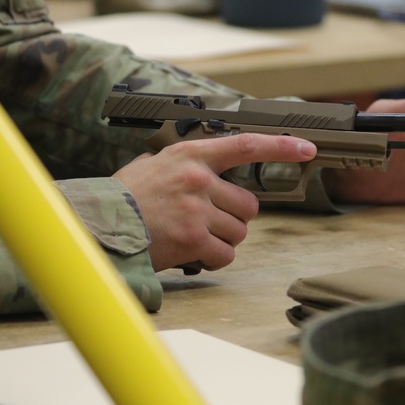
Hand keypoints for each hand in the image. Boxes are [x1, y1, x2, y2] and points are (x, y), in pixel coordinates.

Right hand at [113, 133, 316, 272]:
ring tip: (191, 237)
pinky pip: (225, 254)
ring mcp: (197, 209)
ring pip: (239, 232)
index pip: (246, 145)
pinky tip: (192, 254)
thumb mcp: (154, 165)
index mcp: (191, 155)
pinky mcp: (193, 239)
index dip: (281, 147)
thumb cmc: (124, 198)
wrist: (98, 225)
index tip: (307, 148)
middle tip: (206, 223)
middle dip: (234, 219)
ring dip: (222, 240)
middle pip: (249, 205)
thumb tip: (213, 171)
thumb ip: (188, 165)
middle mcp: (198, 178)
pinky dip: (213, 260)